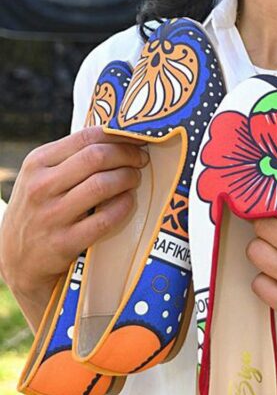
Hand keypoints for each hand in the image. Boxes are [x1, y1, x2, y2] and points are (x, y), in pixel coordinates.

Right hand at [0, 125, 148, 326]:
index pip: (85, 137)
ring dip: (128, 178)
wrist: (17, 259)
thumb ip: (70, 157)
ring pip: (102, 185)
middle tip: (140, 160)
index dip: (118, 135)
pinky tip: (128, 201)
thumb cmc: (38, 209)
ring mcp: (51, 215)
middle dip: (127, 155)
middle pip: (96, 157)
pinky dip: (123, 206)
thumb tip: (116, 136)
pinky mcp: (64, 242)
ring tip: (134, 179)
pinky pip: (105, 219)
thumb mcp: (40, 176)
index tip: (136, 138)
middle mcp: (41, 186)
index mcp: (37, 162)